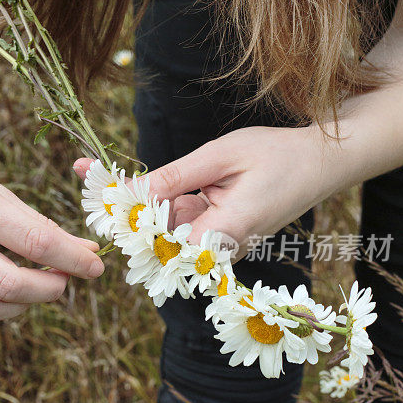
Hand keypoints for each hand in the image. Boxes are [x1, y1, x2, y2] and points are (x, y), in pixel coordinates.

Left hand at [74, 126, 331, 256]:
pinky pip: (180, 222)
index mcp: (224, 232)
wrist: (320, 164)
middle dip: (120, 208)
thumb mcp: (220, 156)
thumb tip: (130, 194)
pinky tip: (126, 183)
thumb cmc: (277, 155)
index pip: (162, 239)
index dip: (125, 220)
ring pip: (164, 229)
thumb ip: (175, 178)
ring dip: (134, 204)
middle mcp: (219, 247)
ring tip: (90, 171)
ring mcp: (218, 244)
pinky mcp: (217, 235)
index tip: (93, 193)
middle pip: (157, 237)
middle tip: (81, 172)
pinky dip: (158, 202)